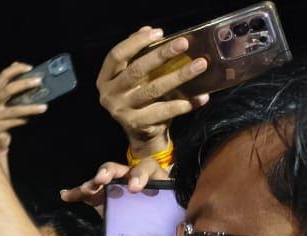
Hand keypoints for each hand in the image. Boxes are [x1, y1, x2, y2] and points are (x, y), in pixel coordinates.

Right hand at [0, 61, 47, 156]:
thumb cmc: (1, 119)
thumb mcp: (3, 101)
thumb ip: (8, 85)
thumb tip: (17, 64)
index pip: (3, 76)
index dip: (16, 70)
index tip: (30, 68)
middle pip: (8, 89)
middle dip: (25, 83)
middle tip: (40, 81)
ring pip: (15, 109)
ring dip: (31, 108)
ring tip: (44, 107)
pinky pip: (15, 122)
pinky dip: (25, 120)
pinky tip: (31, 119)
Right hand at [59, 157, 170, 235]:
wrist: (156, 217)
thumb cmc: (159, 219)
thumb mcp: (155, 229)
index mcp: (152, 180)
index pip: (147, 169)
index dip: (141, 175)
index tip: (134, 187)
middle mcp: (130, 178)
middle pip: (119, 169)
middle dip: (109, 172)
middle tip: (103, 180)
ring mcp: (114, 185)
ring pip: (102, 177)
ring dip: (92, 182)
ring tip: (85, 189)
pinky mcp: (102, 194)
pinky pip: (88, 192)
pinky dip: (76, 193)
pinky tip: (65, 195)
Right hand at [96, 26, 209, 157]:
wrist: (140, 133)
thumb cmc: (137, 96)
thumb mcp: (132, 75)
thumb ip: (136, 54)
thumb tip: (147, 31)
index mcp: (106, 80)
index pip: (116, 56)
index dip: (136, 42)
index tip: (159, 33)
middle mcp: (110, 95)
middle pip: (136, 70)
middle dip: (161, 55)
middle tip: (183, 44)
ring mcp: (123, 111)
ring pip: (153, 89)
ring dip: (179, 76)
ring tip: (199, 65)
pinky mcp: (138, 124)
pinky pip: (165, 110)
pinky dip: (185, 104)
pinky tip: (201, 97)